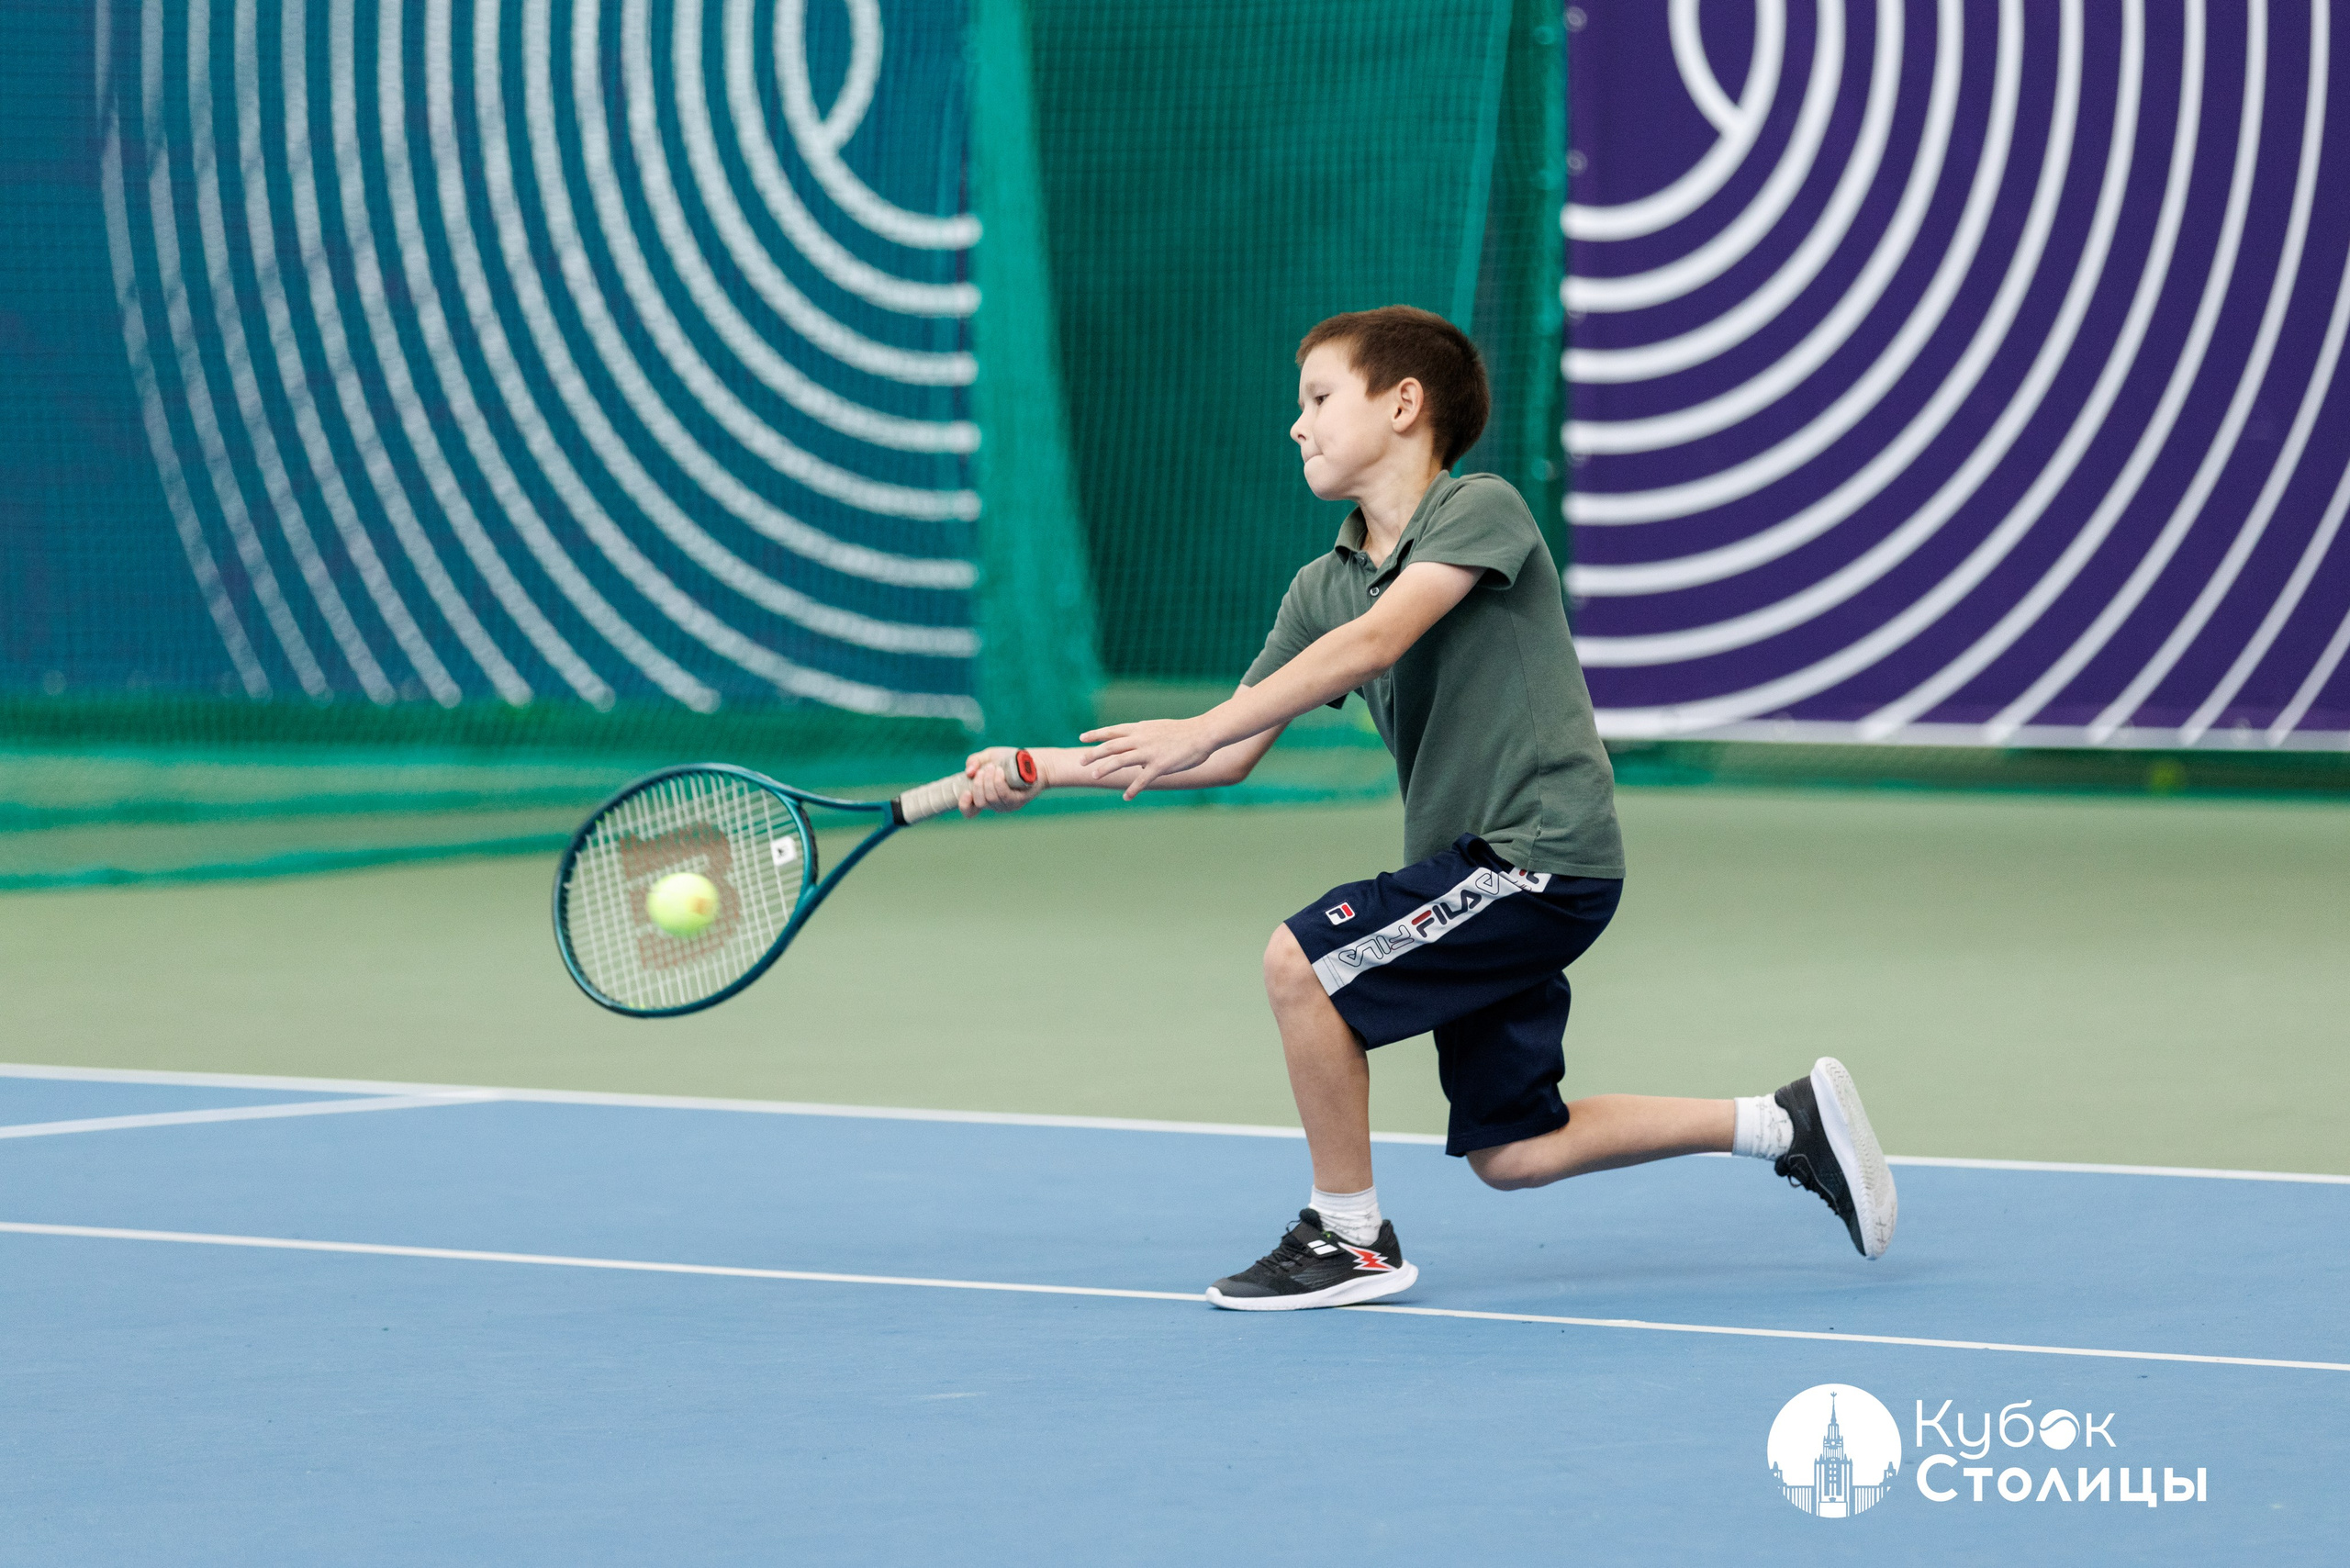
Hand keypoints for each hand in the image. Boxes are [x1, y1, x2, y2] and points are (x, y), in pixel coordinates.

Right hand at [957, 747, 1040, 816]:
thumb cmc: (1008, 759)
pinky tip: (1000, 772)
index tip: (966, 792)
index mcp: (984, 796)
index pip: (970, 811)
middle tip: (983, 770)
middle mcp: (994, 804)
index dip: (964, 805)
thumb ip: (974, 761)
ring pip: (991, 798)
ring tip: (993, 767)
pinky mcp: (1018, 801)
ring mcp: (1006, 805)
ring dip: (988, 781)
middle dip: (978, 785)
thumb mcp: (988, 757)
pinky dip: (999, 782)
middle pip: (980, 802)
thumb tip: (969, 772)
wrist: (1032, 760)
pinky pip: (1004, 795)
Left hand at [1077, 718, 1220, 799]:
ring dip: (1105, 769)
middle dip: (1093, 754)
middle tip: (1080, 761)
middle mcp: (1141, 739)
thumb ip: (1144, 739)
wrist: (1203, 733)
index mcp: (1140, 729)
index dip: (1096, 735)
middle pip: (1111, 746)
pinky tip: (1126, 797)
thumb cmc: (1183, 732)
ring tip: (1094, 776)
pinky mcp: (1160, 765)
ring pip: (1121, 760)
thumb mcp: (1158, 729)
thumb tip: (1135, 753)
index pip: (1113, 731)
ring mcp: (1149, 752)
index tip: (1082, 738)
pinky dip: (1133, 789)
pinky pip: (1143, 779)